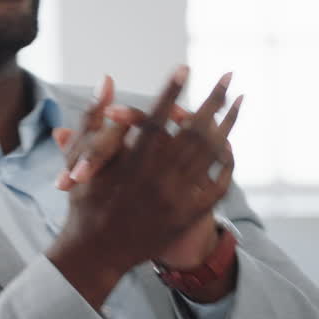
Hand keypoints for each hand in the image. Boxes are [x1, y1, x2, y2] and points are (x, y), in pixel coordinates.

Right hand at [45, 67, 236, 305]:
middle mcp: (157, 178)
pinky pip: (217, 184)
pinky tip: (231, 145)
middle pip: (194, 130)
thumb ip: (94, 116)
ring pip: (210, 154)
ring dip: (227, 124)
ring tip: (238, 101)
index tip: (186, 67)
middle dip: (213, 99)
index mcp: (131, 162)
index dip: (170, 90)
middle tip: (228, 76)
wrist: (96, 251)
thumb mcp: (81, 158)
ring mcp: (176, 197)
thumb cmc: (84, 200)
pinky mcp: (187, 215)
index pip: (156, 116)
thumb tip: (107, 78)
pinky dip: (226, 164)